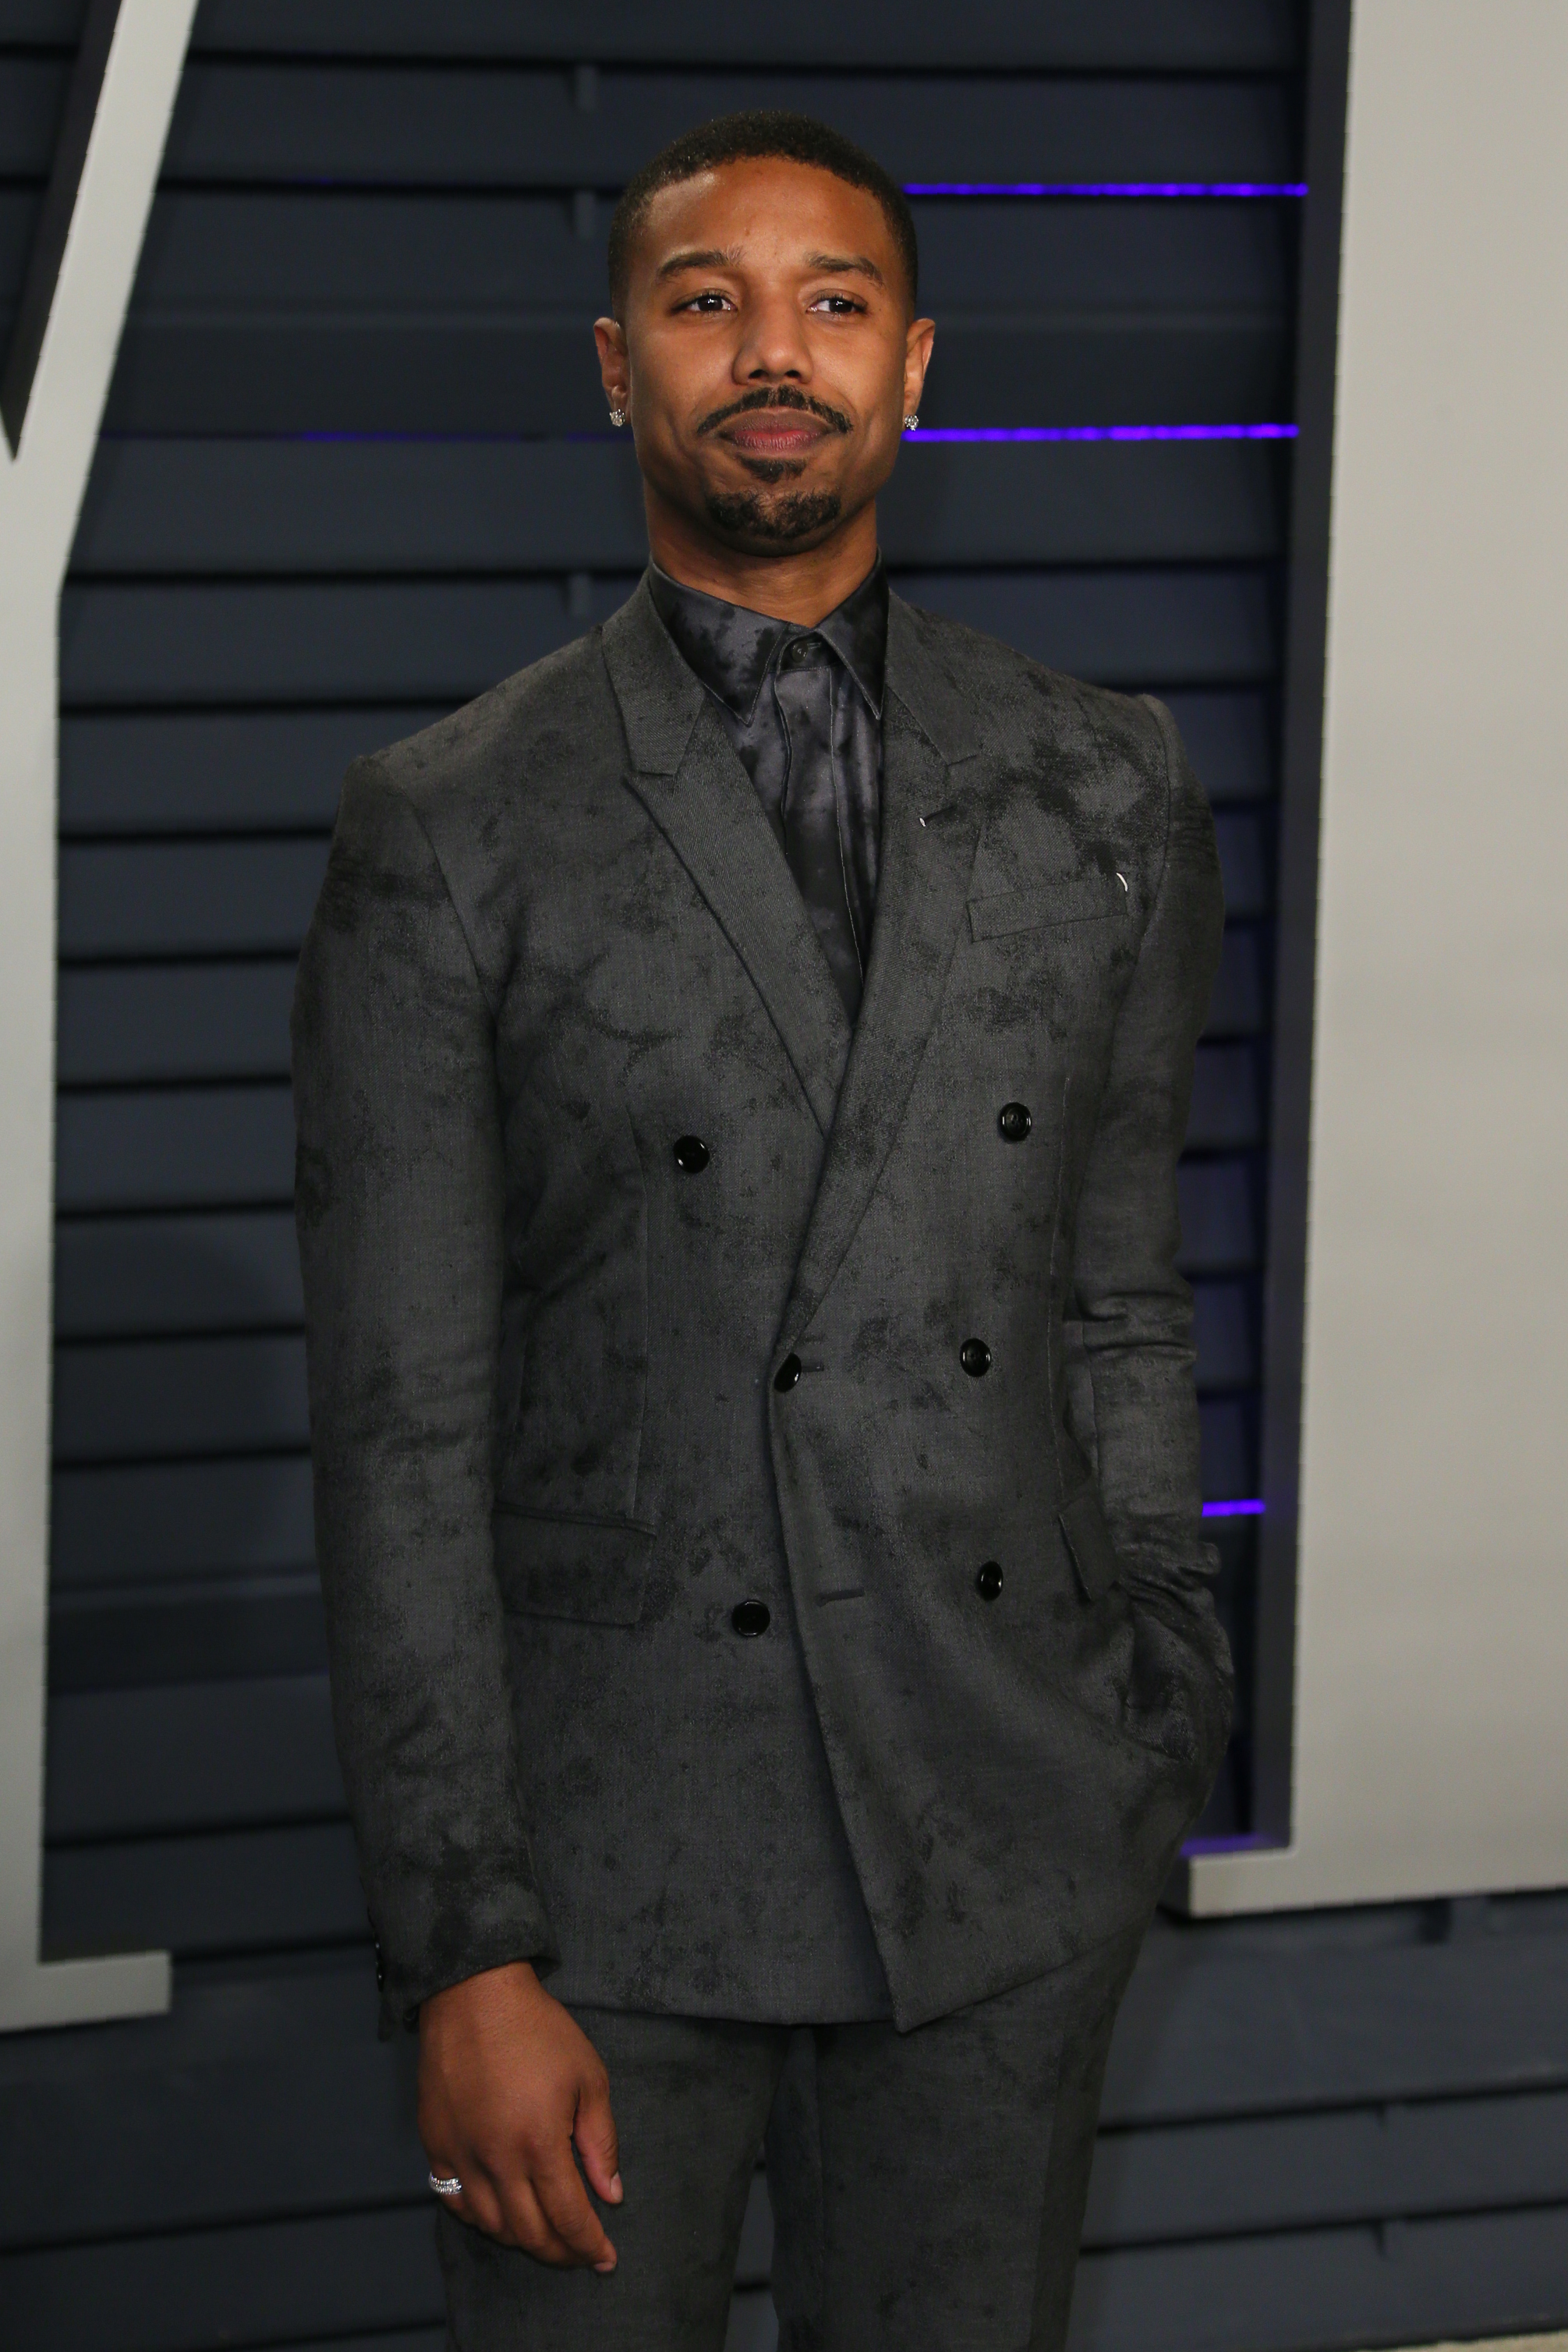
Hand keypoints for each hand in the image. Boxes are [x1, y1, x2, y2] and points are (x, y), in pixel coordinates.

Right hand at [418, 1960, 621, 2269]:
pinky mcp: (435, 2144)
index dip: (589, 2246)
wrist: (474, 1995)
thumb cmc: (539, 2031)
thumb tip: (611, 2194)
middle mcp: (496, 2160)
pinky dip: (480, 2217)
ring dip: (521, 2238)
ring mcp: (461, 2155)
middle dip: (560, 2252)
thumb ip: (600, 2141)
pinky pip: (455, 2200)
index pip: (568, 2218)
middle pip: (529, 2233)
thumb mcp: (588, 2077)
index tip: (605, 2259)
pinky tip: (499, 2212)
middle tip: (579, 2253)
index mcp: (540, 2144)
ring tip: (544, 2233)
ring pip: (491, 2225)